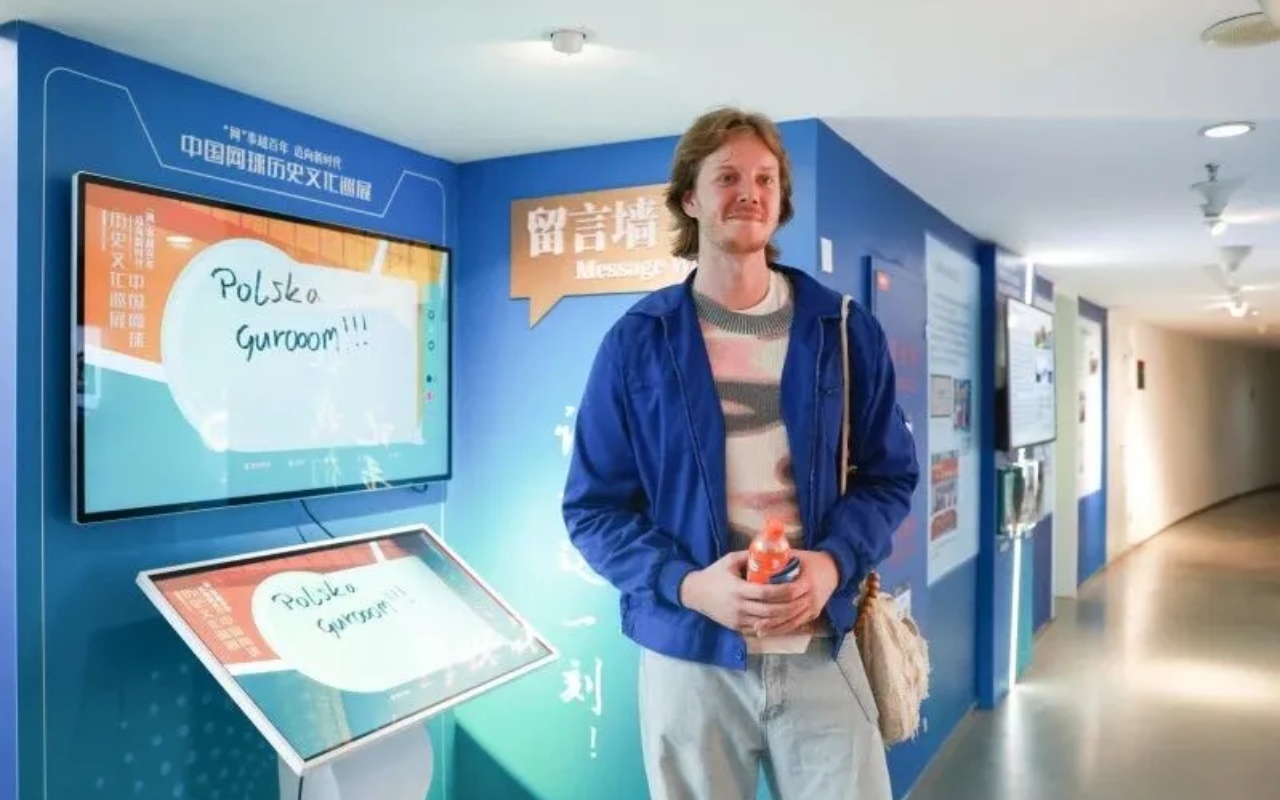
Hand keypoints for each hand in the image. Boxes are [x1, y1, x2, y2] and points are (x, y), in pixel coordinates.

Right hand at [679, 551, 828, 636]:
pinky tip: (785, 620)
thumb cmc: (714, 574)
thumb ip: (750, 556)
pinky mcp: (737, 627)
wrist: (694, 594)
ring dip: (785, 617)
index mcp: (738, 589)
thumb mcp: (730, 560)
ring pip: (767, 623)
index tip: (799, 586)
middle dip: (791, 606)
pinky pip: (759, 629)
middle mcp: (738, 607)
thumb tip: (771, 550)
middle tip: (805, 599)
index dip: (786, 591)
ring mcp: (738, 620)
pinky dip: (774, 626)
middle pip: (771, 611)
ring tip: (799, 609)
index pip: (767, 593)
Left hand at [752, 550, 839, 636]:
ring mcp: (814, 607)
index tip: (757, 600)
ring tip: (758, 631)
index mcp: (808, 581)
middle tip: (753, 622)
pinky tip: (771, 632)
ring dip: (775, 628)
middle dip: (771, 618)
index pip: (789, 591)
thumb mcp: (796, 556)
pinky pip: (798, 624)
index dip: (773, 597)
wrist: (833, 569)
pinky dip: (784, 629)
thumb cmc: (810, 561)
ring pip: (793, 621)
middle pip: (790, 610)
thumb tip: (756, 560)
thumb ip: (779, 560)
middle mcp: (813, 597)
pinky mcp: (814, 614)